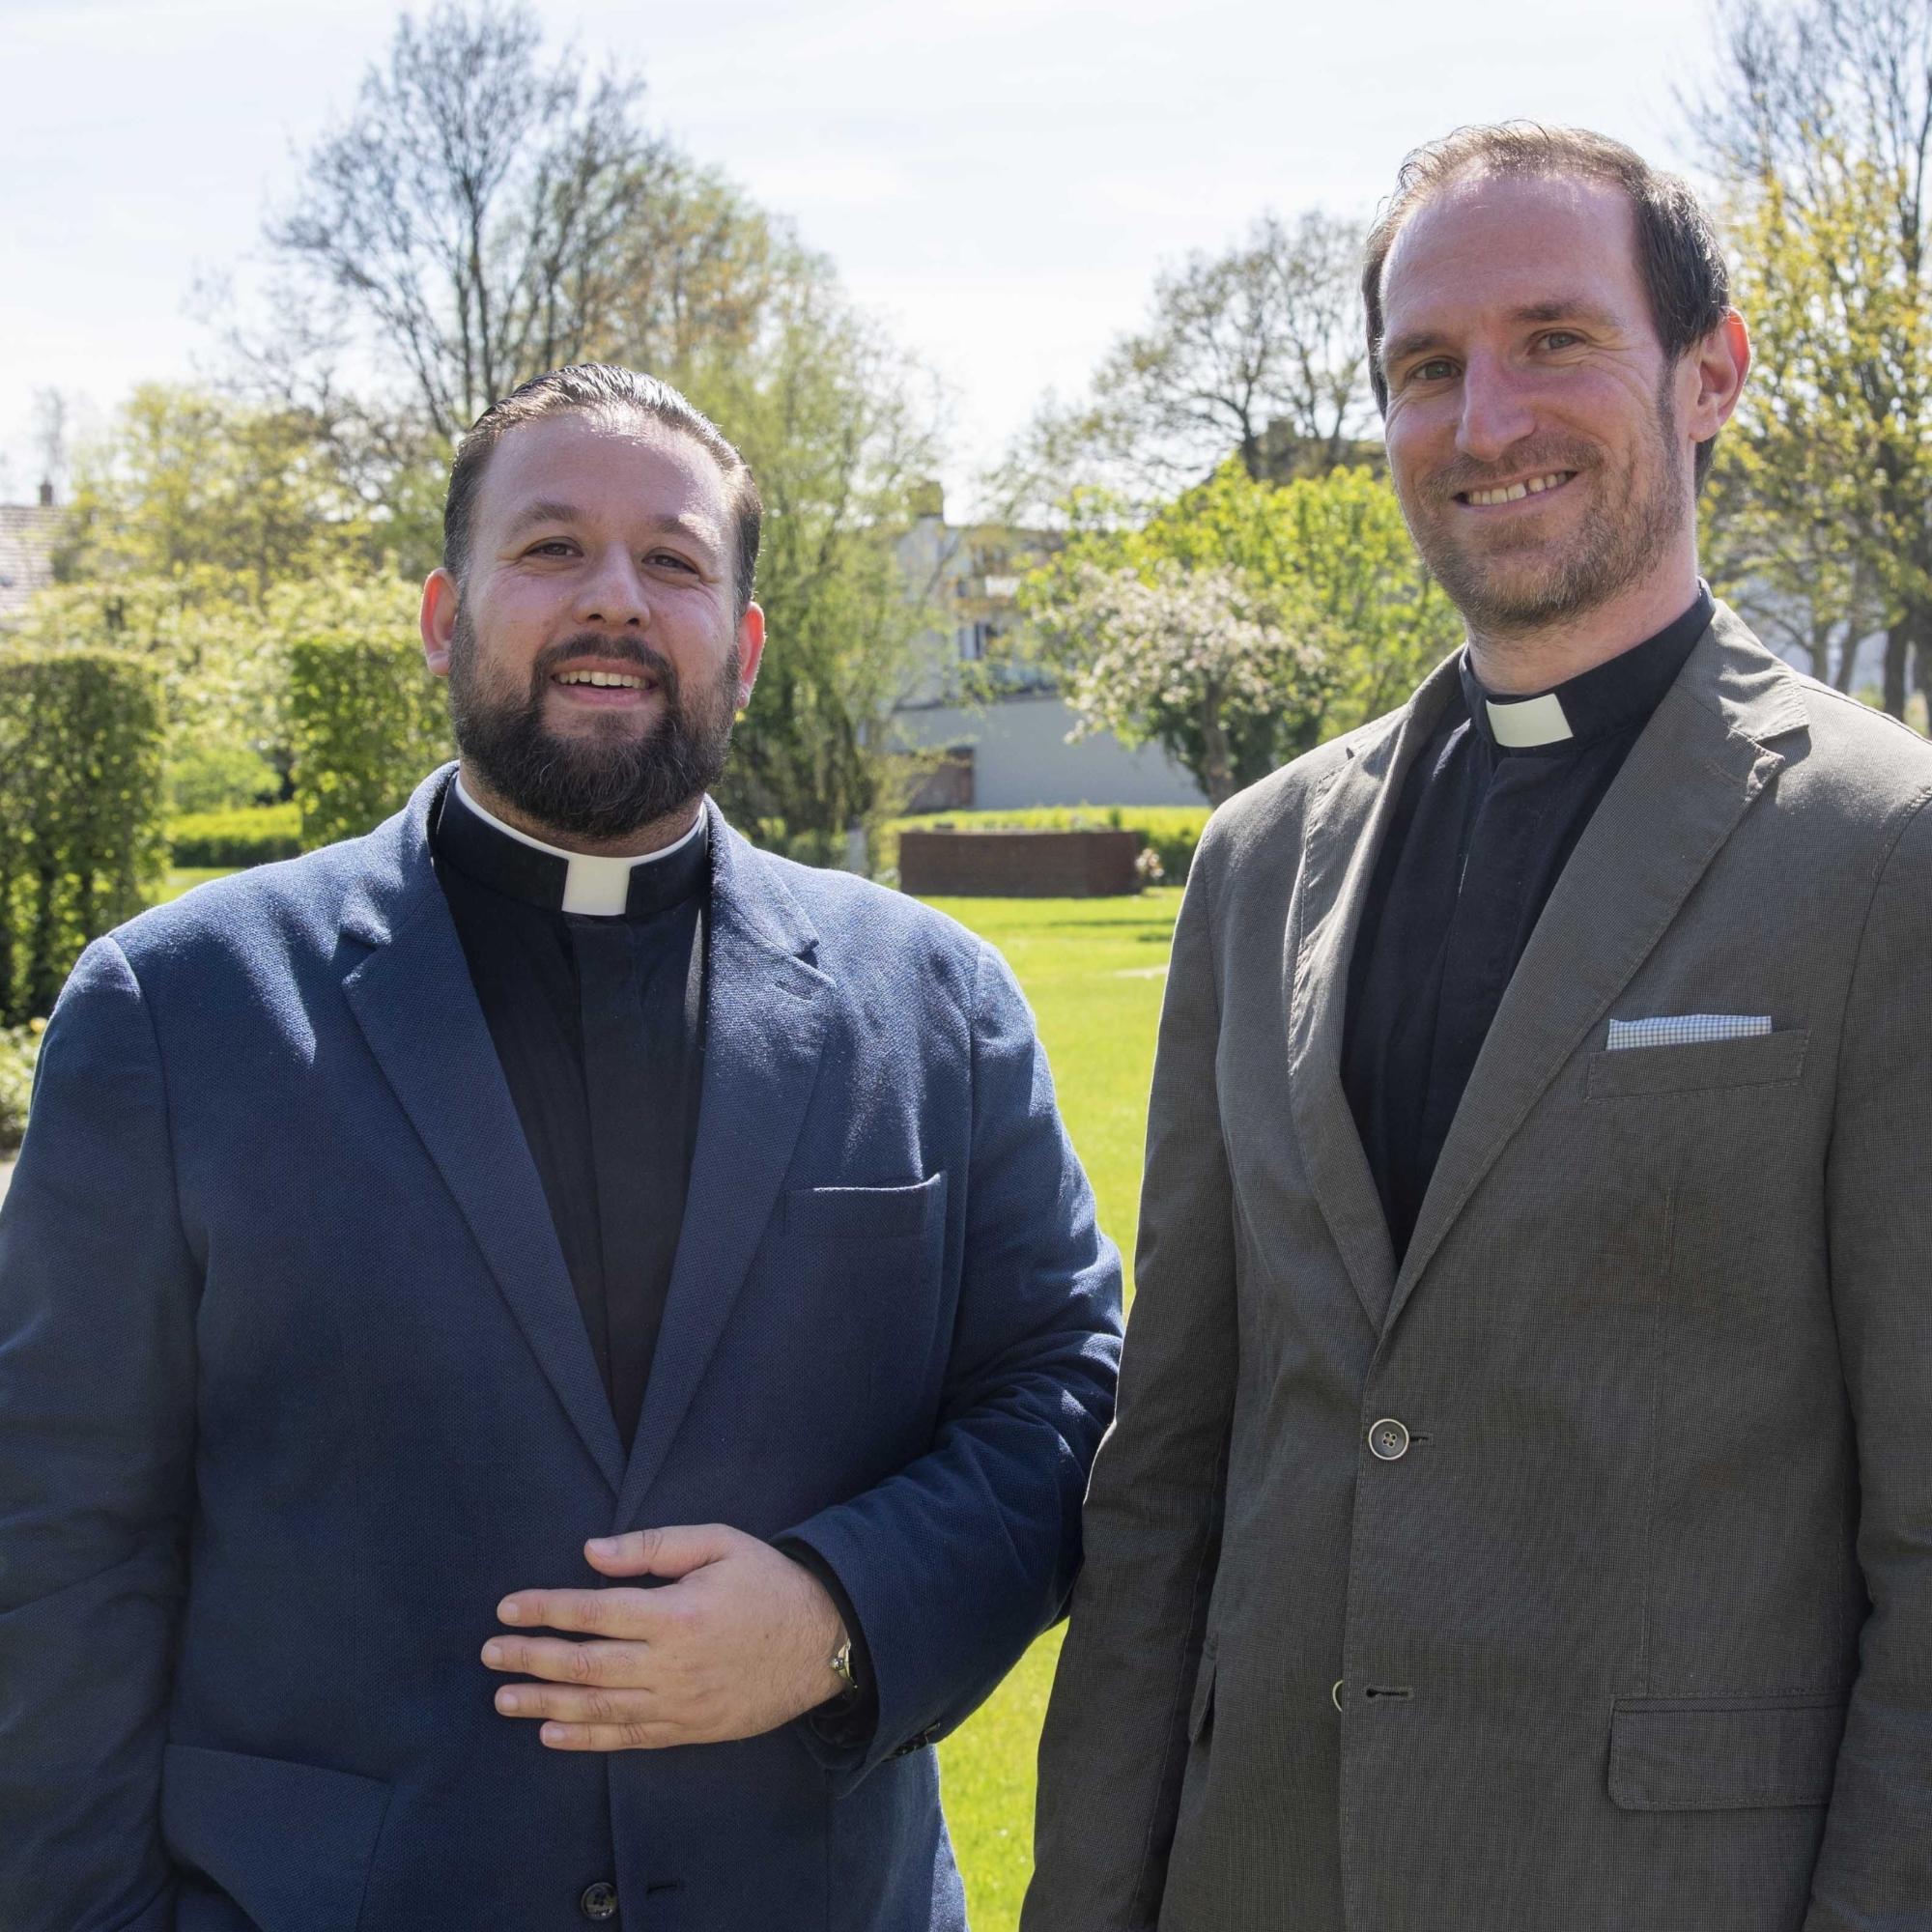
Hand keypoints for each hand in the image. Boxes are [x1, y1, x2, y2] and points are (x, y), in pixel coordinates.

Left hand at [481, 1524, 847, 1749]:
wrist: (825, 1640)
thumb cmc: (768, 1582)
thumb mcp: (719, 1543)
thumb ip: (653, 1546)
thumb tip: (591, 1553)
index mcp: (676, 1612)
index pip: (593, 1611)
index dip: (546, 1609)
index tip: (507, 1608)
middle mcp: (671, 1664)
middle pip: (584, 1664)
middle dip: (531, 1658)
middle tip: (490, 1655)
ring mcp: (679, 1703)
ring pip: (597, 1707)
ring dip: (544, 1703)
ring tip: (504, 1698)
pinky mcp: (690, 1730)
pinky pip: (627, 1738)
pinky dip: (584, 1738)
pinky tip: (551, 1733)